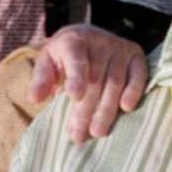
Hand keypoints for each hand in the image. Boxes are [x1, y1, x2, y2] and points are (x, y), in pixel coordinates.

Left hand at [29, 23, 147, 143]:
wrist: (87, 36)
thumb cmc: (64, 56)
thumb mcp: (48, 62)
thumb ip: (41, 79)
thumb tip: (33, 98)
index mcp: (74, 40)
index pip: (76, 60)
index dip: (76, 78)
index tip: (74, 96)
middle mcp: (99, 41)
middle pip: (95, 80)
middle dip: (85, 110)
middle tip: (78, 135)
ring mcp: (120, 48)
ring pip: (114, 82)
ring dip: (106, 110)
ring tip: (96, 132)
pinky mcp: (136, 55)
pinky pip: (138, 75)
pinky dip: (133, 91)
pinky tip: (126, 109)